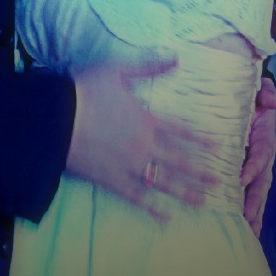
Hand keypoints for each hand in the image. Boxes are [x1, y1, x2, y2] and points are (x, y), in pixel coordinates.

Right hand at [66, 58, 220, 219]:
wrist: (56, 118)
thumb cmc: (84, 91)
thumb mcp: (118, 71)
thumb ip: (148, 66)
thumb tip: (175, 58)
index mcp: (146, 120)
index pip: (180, 131)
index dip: (200, 139)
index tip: (218, 147)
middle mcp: (144, 146)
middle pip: (178, 161)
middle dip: (200, 171)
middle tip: (218, 180)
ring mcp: (129, 166)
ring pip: (163, 182)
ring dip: (184, 192)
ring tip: (202, 201)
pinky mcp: (112, 180)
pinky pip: (136, 197)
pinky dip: (151, 208)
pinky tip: (165, 217)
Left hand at [240, 78, 275, 235]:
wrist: (251, 101)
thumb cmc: (254, 97)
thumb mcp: (262, 90)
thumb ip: (267, 92)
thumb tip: (272, 102)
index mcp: (266, 138)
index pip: (261, 155)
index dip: (253, 168)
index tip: (240, 180)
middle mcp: (264, 157)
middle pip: (262, 184)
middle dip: (255, 204)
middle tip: (248, 222)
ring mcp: (256, 168)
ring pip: (257, 195)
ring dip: (253, 215)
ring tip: (248, 235)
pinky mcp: (246, 174)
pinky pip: (247, 194)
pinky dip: (245, 212)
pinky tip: (240, 228)